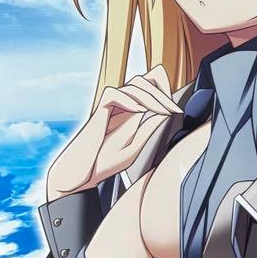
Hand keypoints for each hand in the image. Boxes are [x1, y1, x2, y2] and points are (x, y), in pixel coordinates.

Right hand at [45, 65, 180, 200]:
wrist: (80, 176)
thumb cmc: (103, 163)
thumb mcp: (134, 147)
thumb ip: (148, 129)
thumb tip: (165, 114)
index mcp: (130, 113)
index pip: (147, 88)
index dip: (163, 89)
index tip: (176, 108)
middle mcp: (120, 107)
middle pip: (142, 81)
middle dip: (162, 92)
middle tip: (173, 109)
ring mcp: (108, 108)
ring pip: (131, 85)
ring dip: (150, 95)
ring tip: (161, 111)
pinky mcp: (97, 113)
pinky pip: (111, 94)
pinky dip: (128, 99)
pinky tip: (140, 111)